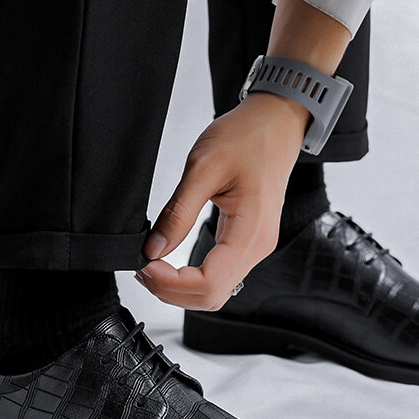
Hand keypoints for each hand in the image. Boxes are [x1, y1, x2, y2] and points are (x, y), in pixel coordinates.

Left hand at [134, 91, 310, 309]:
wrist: (275, 122)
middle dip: (171, 291)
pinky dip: (192, 277)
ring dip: (181, 288)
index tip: (145, 264)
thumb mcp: (204, 167)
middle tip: (142, 268)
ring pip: (216, 291)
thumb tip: (153, 248)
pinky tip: (170, 262)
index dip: (170, 283)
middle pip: (211, 296)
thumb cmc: (248, 137)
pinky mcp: (248, 240)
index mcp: (252, 231)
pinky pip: (220, 274)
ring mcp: (256, 245)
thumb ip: (178, 212)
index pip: (208, 283)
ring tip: (152, 266)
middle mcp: (259, 246)